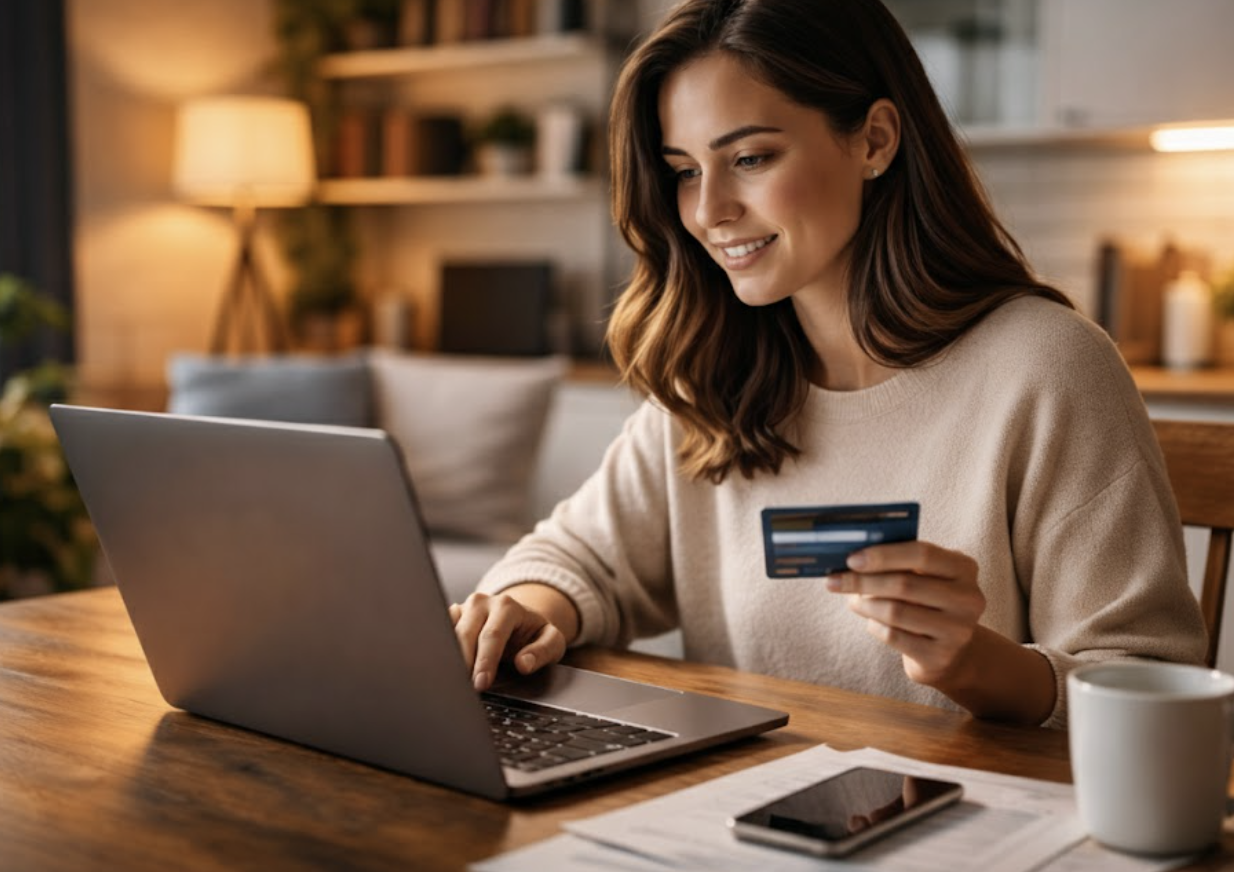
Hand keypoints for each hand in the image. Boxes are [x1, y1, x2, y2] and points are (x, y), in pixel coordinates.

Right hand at [449, 588, 571, 691]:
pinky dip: (440, 651)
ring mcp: (464, 607)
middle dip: (464, 663)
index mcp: (507, 606)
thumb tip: (523, 664)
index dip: (485, 662)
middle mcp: (482, 602)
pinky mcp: (452, 616)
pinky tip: (443, 669)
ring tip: (451, 681)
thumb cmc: (535, 635)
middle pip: (466, 634)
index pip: (492, 635)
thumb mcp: (552, 642)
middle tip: (463, 690)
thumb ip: (542, 652)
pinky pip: (439, 631)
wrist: (521, 621)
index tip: (481, 684)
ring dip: (448, 658)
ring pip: (448, 632)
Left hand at [825, 541, 984, 687]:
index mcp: (964, 568)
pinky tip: (871, 621)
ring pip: (895, 612)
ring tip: (852, 600)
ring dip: (865, 604)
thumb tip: (852, 559)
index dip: (883, 555)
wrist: (949, 651)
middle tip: (835, 580)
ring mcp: (958, 630)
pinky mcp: (940, 656)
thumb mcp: (924, 576)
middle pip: (904, 584)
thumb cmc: (926, 602)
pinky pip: (893, 636)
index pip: (922, 554)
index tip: (851, 559)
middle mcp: (968, 598)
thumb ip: (899, 562)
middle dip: (863, 581)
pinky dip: (874, 625)